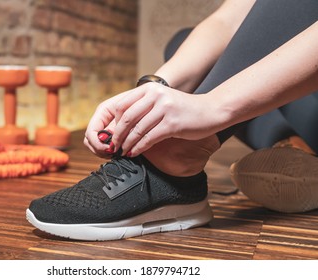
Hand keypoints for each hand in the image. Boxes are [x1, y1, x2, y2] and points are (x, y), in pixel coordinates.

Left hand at [85, 83, 221, 156]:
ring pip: (137, 130)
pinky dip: (139, 147)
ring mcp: (164, 108)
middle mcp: (156, 95)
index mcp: (150, 88)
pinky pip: (149, 138)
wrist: (211, 110)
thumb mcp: (162, 99)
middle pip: (127, 118)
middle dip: (118, 135)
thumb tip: (121, 124)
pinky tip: (135, 152)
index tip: (113, 133)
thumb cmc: (184, 109)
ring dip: (127, 143)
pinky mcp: (172, 123)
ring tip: (123, 151)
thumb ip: (143, 106)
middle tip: (114, 145)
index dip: (114, 122)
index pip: (122, 105)